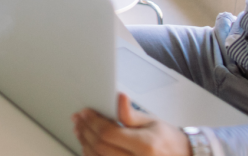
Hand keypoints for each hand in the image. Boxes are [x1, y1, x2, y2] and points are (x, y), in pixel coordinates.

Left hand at [73, 93, 190, 155]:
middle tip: (78, 119)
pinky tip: (87, 146)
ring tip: (80, 130)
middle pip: (100, 147)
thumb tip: (119, 98)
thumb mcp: (152, 122)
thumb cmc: (169, 140)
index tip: (85, 112)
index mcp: (145, 145)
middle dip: (85, 130)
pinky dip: (92, 155)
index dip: (93, 122)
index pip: (109, 133)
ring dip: (84, 143)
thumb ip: (130, 114)